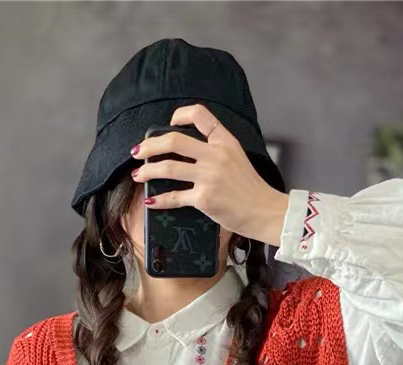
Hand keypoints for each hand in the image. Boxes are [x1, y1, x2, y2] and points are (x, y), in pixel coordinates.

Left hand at [130, 103, 289, 247]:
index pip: (200, 115)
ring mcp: (209, 176)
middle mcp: (216, 155)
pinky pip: (174, 197)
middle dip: (150, 145)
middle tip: (138, 151)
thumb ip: (216, 150)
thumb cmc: (251, 188)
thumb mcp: (238, 158)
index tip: (168, 123)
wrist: (264, 210)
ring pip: (168, 167)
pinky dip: (159, 200)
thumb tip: (187, 153)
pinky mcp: (204, 198)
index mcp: (225, 141)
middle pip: (174, 141)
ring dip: (148, 171)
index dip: (180, 115)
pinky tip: (150, 201)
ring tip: (138, 175)